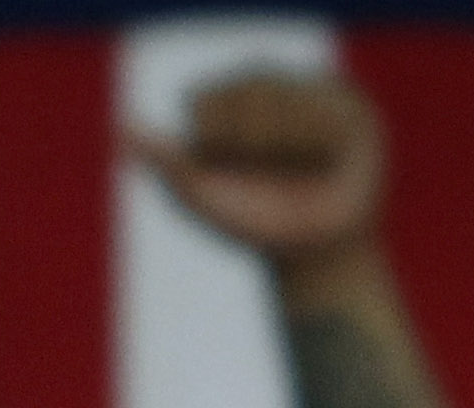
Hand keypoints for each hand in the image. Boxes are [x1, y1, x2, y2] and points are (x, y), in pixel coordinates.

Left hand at [129, 72, 382, 275]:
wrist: (312, 255)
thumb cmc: (256, 224)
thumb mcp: (202, 194)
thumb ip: (165, 159)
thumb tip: (120, 127)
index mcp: (224, 100)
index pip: (205, 104)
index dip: (215, 143)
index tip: (227, 167)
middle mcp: (267, 86)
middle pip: (247, 96)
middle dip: (253, 146)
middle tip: (270, 172)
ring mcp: (311, 91)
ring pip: (287, 105)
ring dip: (289, 150)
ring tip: (302, 169)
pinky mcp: (352, 109)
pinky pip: (327, 118)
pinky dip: (322, 149)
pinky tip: (327, 164)